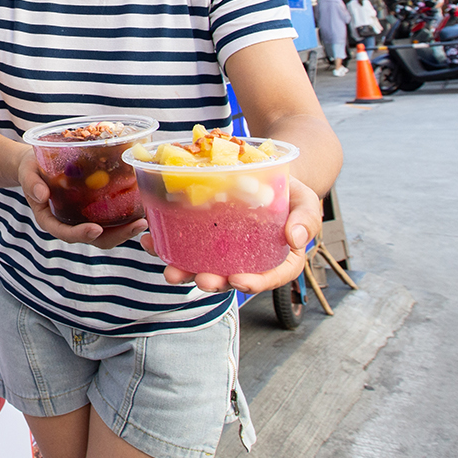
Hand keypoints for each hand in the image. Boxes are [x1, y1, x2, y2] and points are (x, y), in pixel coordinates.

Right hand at [16, 147, 148, 249]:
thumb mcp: (27, 171)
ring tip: (145, 220)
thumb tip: (41, 195)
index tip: (96, 229)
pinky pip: (111, 217)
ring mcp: (83, 218)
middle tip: (137, 225)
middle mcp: (70, 223)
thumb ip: (31, 183)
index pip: (65, 233)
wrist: (36, 163)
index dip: (81, 234)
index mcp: (50, 220)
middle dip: (117, 236)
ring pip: (107, 232)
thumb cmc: (30, 168)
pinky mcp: (94, 209)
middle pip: (94, 238)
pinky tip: (142, 207)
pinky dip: (126, 216)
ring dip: (127, 230)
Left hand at [140, 175, 322, 293]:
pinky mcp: (202, 235)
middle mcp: (247, 259)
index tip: (239, 281)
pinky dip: (165, 245)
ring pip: (202, 266)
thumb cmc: (291, 194)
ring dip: (184, 271)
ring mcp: (222, 250)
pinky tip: (151, 240)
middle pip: (230, 278)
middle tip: (202, 280)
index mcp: (278, 259)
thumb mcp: (306, 202)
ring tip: (170, 271)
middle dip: (214, 282)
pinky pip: (182, 244)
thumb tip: (295, 239)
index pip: (270, 277)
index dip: (254, 283)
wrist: (269, 174)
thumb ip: (306, 219)